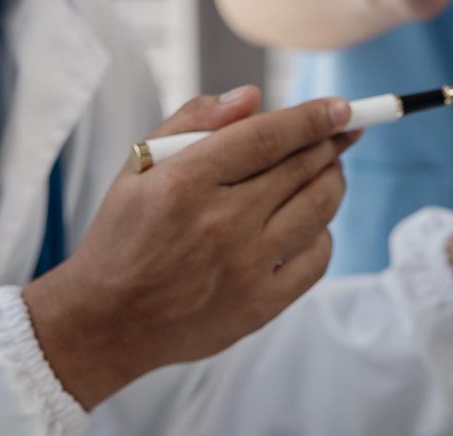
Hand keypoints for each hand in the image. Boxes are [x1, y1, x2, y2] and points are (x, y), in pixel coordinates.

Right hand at [23, 87, 354, 407]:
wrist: (110, 321)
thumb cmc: (124, 238)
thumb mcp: (139, 167)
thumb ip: (192, 122)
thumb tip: (253, 98)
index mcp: (186, 182)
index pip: (267, 137)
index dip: (312, 118)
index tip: (340, 108)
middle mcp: (221, 223)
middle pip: (300, 169)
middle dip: (330, 144)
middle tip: (342, 134)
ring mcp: (246, 267)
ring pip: (317, 211)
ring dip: (333, 182)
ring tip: (331, 170)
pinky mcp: (261, 305)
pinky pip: (315, 261)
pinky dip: (323, 234)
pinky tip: (315, 223)